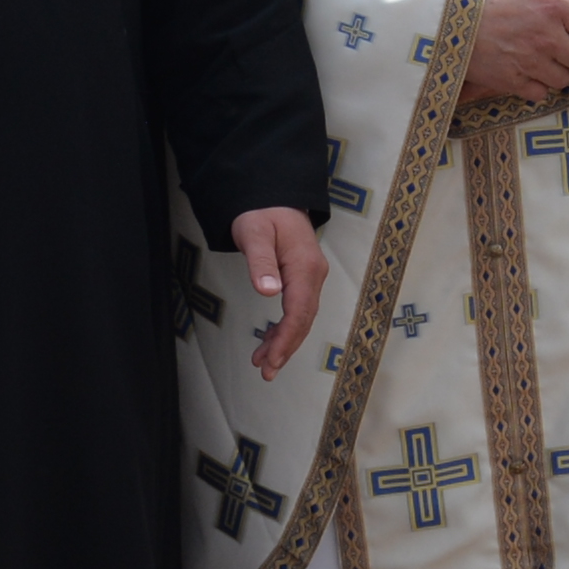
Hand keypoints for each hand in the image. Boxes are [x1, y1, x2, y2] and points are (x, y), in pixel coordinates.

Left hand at [228, 206, 326, 381]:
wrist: (272, 196)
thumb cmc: (261, 213)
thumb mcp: (255, 233)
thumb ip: (261, 262)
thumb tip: (268, 291)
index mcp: (305, 266)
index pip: (300, 310)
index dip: (286, 338)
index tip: (271, 360)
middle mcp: (314, 274)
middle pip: (304, 319)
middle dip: (286, 348)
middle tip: (265, 372)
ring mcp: (311, 277)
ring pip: (302, 317)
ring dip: (285, 342)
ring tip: (263, 364)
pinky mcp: (303, 278)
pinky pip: (298, 309)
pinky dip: (285, 328)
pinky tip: (271, 341)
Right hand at [455, 0, 568, 110]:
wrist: (439, 13)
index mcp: (554, 6)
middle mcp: (548, 37)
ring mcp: (529, 62)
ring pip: (563, 80)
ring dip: (560, 72)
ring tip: (551, 64)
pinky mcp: (509, 80)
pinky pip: (538, 93)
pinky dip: (537, 88)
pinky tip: (530, 76)